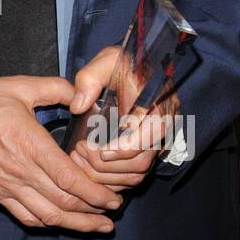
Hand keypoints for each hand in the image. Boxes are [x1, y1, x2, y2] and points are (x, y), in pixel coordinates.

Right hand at [0, 76, 122, 231]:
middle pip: (63, 202)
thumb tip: (81, 94)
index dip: (96, 194)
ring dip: (75, 224)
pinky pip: (25, 215)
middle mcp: (19, 170)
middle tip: (113, 212)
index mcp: (29, 143)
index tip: (114, 198)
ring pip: (47, 215)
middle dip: (94, 212)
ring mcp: (6, 185)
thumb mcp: (19, 86)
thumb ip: (55, 89)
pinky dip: (47, 223)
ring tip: (97, 226)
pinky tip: (61, 222)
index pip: (69, 179)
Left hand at [68, 47, 180, 189]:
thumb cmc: (124, 64)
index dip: (126, 148)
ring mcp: (154, 142)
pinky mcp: (144, 151)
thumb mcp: (107, 61)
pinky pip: (132, 175)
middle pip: (142, 161)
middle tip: (81, 154)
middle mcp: (162, 127)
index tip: (99, 150)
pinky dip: (111, 179)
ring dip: (107, 175)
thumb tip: (77, 105)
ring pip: (137, 173)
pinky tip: (89, 168)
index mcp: (158, 103)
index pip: (153, 134)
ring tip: (81, 161)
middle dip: (108, 165)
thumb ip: (90, 78)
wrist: (137, 68)